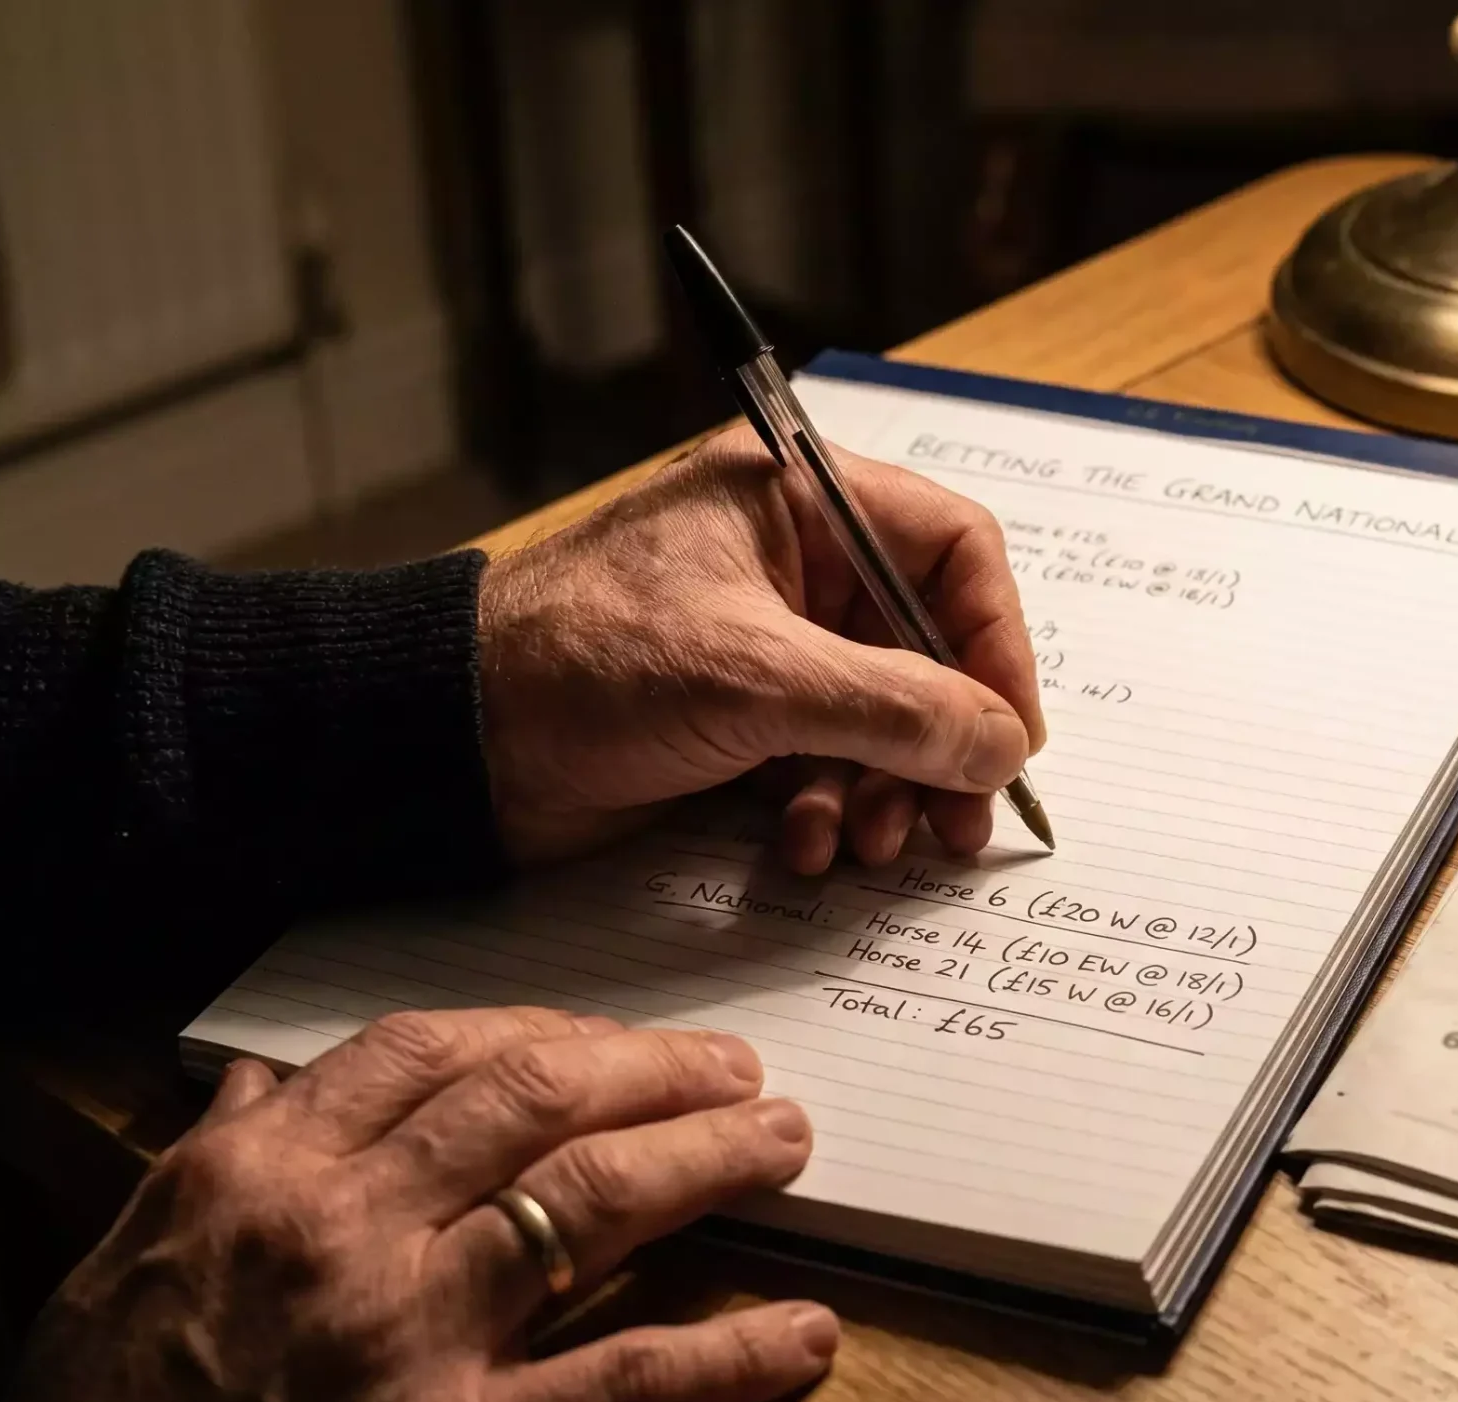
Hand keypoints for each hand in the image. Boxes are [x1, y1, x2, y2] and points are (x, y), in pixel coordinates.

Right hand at [1, 1009, 830, 1401]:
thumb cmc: (98, 1400)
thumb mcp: (132, 1250)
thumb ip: (221, 1157)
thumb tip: (268, 1083)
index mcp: (266, 1172)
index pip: (430, 1054)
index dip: (543, 1031)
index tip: (607, 1035)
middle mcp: (347, 1230)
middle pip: (535, 1102)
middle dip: (652, 1070)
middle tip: (734, 1068)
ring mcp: (410, 1333)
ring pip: (594, 1201)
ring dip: (708, 1158)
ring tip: (784, 1141)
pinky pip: (619, 1384)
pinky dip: (725, 1356)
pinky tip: (800, 1333)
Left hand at [476, 425, 1047, 868]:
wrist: (449, 743)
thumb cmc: (580, 662)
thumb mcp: (758, 678)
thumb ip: (896, 710)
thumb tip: (1000, 745)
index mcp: (798, 498)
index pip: (953, 550)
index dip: (995, 642)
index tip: (1008, 732)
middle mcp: (791, 561)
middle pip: (926, 648)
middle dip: (942, 742)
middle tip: (957, 822)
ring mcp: (765, 642)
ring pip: (881, 716)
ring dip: (887, 789)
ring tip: (872, 845)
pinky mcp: (737, 715)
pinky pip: (826, 759)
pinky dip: (829, 807)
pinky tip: (806, 848)